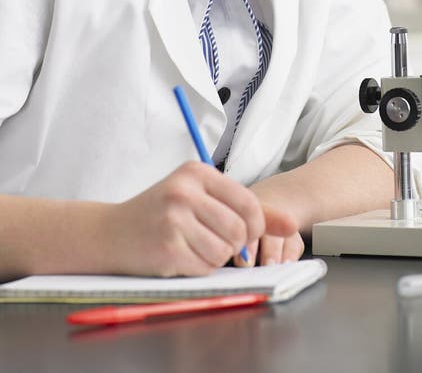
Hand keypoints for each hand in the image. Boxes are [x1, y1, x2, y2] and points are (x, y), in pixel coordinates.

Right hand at [105, 162, 296, 276]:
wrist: (109, 232)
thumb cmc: (160, 212)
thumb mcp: (200, 197)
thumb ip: (248, 208)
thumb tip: (292, 223)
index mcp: (197, 172)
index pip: (248, 202)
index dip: (256, 226)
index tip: (246, 234)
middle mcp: (185, 191)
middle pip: (239, 230)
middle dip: (235, 245)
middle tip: (217, 243)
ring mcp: (173, 219)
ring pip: (223, 251)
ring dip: (216, 258)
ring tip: (196, 248)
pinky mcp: (165, 247)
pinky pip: (204, 267)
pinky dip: (200, 269)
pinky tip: (182, 257)